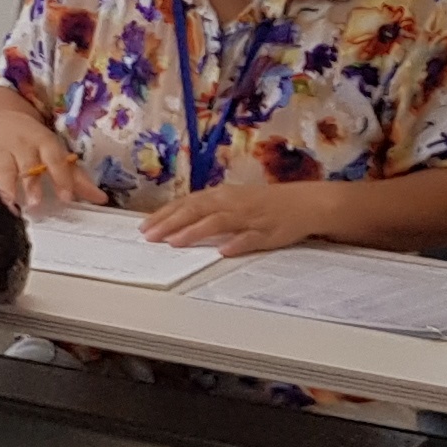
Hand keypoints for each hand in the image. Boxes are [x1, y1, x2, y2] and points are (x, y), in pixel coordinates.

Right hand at [0, 101, 94, 215]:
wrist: (1, 115)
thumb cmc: (33, 139)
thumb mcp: (54, 151)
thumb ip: (76, 176)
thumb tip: (100, 199)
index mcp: (45, 143)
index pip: (56, 160)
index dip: (62, 178)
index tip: (66, 197)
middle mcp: (25, 147)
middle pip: (30, 166)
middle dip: (32, 184)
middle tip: (35, 202)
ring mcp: (4, 152)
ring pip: (5, 170)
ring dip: (7, 186)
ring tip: (9, 201)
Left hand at [138, 178, 337, 255]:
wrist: (304, 203)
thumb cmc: (262, 204)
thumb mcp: (231, 201)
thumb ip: (205, 210)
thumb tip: (174, 220)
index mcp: (221, 195)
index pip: (186, 203)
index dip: (164, 215)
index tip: (143, 227)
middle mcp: (232, 203)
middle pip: (197, 211)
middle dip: (171, 223)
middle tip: (150, 236)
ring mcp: (249, 217)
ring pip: (219, 223)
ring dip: (196, 232)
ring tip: (176, 242)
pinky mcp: (268, 232)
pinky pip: (250, 238)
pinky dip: (237, 243)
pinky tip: (224, 251)